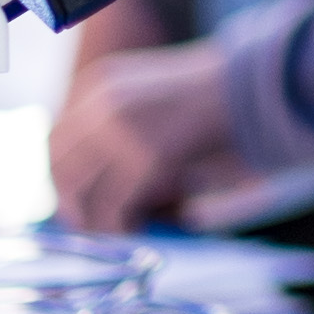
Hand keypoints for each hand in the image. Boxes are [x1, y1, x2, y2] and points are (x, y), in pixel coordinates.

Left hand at [50, 35, 234, 232]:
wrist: (257, 88)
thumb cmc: (213, 99)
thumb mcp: (152, 100)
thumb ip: (119, 127)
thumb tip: (90, 180)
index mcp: (101, 83)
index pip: (55, 138)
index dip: (59, 176)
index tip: (72, 201)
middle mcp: (103, 102)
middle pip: (59, 165)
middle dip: (70, 202)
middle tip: (90, 225)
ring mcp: (122, 126)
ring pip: (79, 188)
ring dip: (94, 217)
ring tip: (119, 229)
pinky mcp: (146, 154)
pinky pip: (112, 203)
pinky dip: (118, 224)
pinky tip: (134, 229)